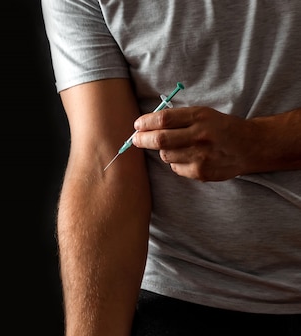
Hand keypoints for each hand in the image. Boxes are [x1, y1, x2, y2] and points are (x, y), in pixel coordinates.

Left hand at [132, 106, 254, 180]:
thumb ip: (178, 118)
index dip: (145, 122)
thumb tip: (146, 125)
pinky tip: (187, 157)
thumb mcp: (203, 114)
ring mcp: (200, 156)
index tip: (137, 124)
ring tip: (174, 146)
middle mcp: (200, 136)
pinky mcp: (201, 172)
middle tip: (136, 139)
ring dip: (163, 150)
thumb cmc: (220, 128)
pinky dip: (175, 162)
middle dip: (142, 139)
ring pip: (166, 155)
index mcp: (200, 117)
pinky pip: (175, 167)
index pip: (163, 119)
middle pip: (160, 139)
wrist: (249, 146)